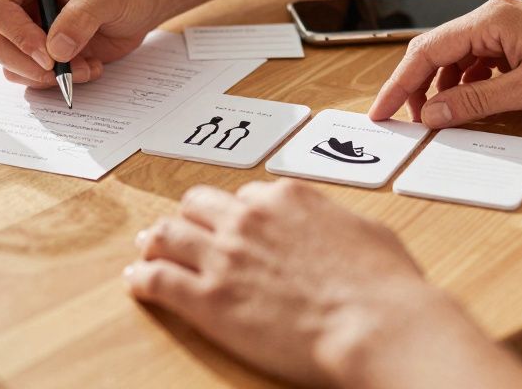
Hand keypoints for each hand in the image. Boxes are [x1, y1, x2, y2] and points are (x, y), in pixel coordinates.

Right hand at [0, 0, 161, 87]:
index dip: (17, 35)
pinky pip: (31, 76)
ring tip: (86, 66)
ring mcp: (24, 26)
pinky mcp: (38, 50)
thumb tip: (55, 51)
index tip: (48, 55)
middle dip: (28, 64)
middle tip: (61, 71)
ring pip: (10, 65)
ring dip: (47, 76)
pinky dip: (58, 80)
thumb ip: (80, 18)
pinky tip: (88, 67)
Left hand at [125, 180, 439, 385]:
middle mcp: (247, 219)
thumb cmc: (385, 287)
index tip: (232, 225)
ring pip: (167, 234)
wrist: (375, 325)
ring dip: (155, 241)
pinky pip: (157, 278)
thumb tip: (332, 229)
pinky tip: (137, 280)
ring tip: (146, 249)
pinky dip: (142, 277)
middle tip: (181, 230)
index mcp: (286, 198)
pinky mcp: (206, 298)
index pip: (245, 196)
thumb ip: (335, 222)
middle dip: (190, 218)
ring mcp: (223, 256)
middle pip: (198, 206)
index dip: (236, 212)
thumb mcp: (367, 233)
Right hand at [369, 0, 521, 127]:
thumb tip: (434, 114)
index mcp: (491, 20)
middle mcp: (495, 18)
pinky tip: (470, 106)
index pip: (427, 50)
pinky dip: (469, 86)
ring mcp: (509, 29)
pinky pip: (480, 63)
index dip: (399, 84)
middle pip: (437, 52)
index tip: (382, 110)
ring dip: (444, 89)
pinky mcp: (521, 43)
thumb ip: (475, 103)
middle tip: (404, 119)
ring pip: (457, 59)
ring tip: (439, 118)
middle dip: (417, 87)